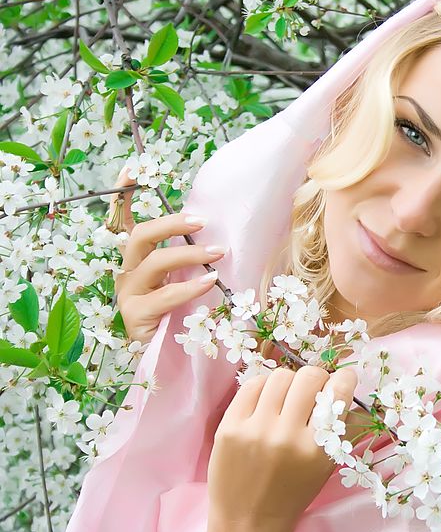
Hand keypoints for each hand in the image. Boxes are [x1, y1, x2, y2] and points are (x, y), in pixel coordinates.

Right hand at [110, 167, 225, 344]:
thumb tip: (224, 236)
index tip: (134, 170)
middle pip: (140, 235)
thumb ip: (194, 260)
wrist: (169, 360)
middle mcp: (129, 272)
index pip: (125, 221)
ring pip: (153, 261)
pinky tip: (210, 282)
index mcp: (139, 260)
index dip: (124, 195)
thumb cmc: (183, 315)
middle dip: (172, 223)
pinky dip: (190, 287)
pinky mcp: (136, 316)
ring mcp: (129, 294)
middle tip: (203, 222)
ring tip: (218, 254)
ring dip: (189, 254)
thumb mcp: (188, 281)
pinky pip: (164, 296)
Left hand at [206, 365, 357, 531]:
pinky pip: (252, 385)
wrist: (248, 520)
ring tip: (286, 399)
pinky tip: (266, 401)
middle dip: (317, 379)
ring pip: (281, 376)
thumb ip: (338, 427)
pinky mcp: (229, 427)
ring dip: (290, 383)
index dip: (345, 378)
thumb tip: (345, 383)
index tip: (343, 379)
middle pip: (309, 376)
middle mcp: (286, 437)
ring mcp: (255, 430)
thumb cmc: (293, 491)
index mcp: (317, 449)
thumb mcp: (325, 464)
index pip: (338, 393)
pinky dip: (264, 387)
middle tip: (313, 391)